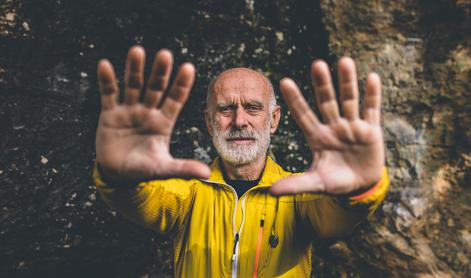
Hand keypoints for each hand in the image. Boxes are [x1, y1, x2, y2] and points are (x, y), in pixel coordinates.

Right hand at [95, 46, 209, 182]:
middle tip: (165, 54)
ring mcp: (129, 110)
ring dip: (134, 69)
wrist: (118, 174)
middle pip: (155, 88)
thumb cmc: (143, 170)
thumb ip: (183, 168)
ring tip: (137, 51)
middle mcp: (148, 112)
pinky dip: (107, 81)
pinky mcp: (110, 114)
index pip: (175, 100)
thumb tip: (207, 174)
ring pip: (133, 86)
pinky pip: (109, 94)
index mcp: (163, 122)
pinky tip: (105, 65)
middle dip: (160, 72)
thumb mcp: (163, 168)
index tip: (188, 67)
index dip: (181, 85)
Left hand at [270, 58, 383, 194]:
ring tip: (344, 61)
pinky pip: (371, 110)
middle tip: (316, 64)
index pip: (303, 115)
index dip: (295, 100)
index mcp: (317, 137)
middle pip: (326, 102)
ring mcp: (352, 127)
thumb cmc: (335, 182)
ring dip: (347, 82)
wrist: (361, 186)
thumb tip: (270, 192)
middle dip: (322, 85)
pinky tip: (372, 78)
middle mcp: (333, 127)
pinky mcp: (371, 130)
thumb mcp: (316, 183)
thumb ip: (295, 185)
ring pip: (349, 101)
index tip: (284, 82)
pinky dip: (372, 95)